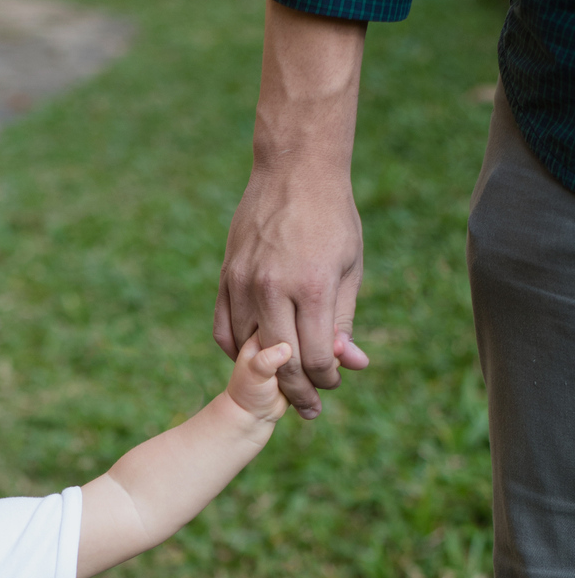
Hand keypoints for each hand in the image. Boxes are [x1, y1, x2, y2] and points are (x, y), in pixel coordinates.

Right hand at [213, 2, 370, 417]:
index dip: (327, 380)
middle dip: (299, 392)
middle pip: (282, 363)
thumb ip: (344, 319)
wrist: (294, 170)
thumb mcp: (349, 269)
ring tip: (281, 387)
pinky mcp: (226, 277)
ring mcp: (244, 284)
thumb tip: (350, 363)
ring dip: (268, 375)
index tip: (332, 386)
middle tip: (308, 408)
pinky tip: (254, 357)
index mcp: (313, 289)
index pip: (317, 358)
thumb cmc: (332, 218)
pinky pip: (226, 330)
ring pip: (250, 351)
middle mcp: (274, 290)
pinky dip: (239, 351)